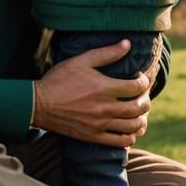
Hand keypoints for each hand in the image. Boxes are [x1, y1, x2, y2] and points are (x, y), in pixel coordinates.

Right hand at [31, 40, 150, 146]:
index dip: (144, 82)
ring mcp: (100, 124)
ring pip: (132, 126)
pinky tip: (130, 130)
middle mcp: (105, 108)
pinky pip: (120, 141)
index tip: (142, 79)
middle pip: (138, 108)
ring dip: (141, 119)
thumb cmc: (59, 79)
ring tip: (140, 113)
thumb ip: (106, 53)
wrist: (39, 104)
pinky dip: (130, 137)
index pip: (136, 87)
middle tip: (143, 96)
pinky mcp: (93, 136)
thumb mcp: (81, 60)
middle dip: (146, 100)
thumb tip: (128, 44)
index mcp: (103, 88)